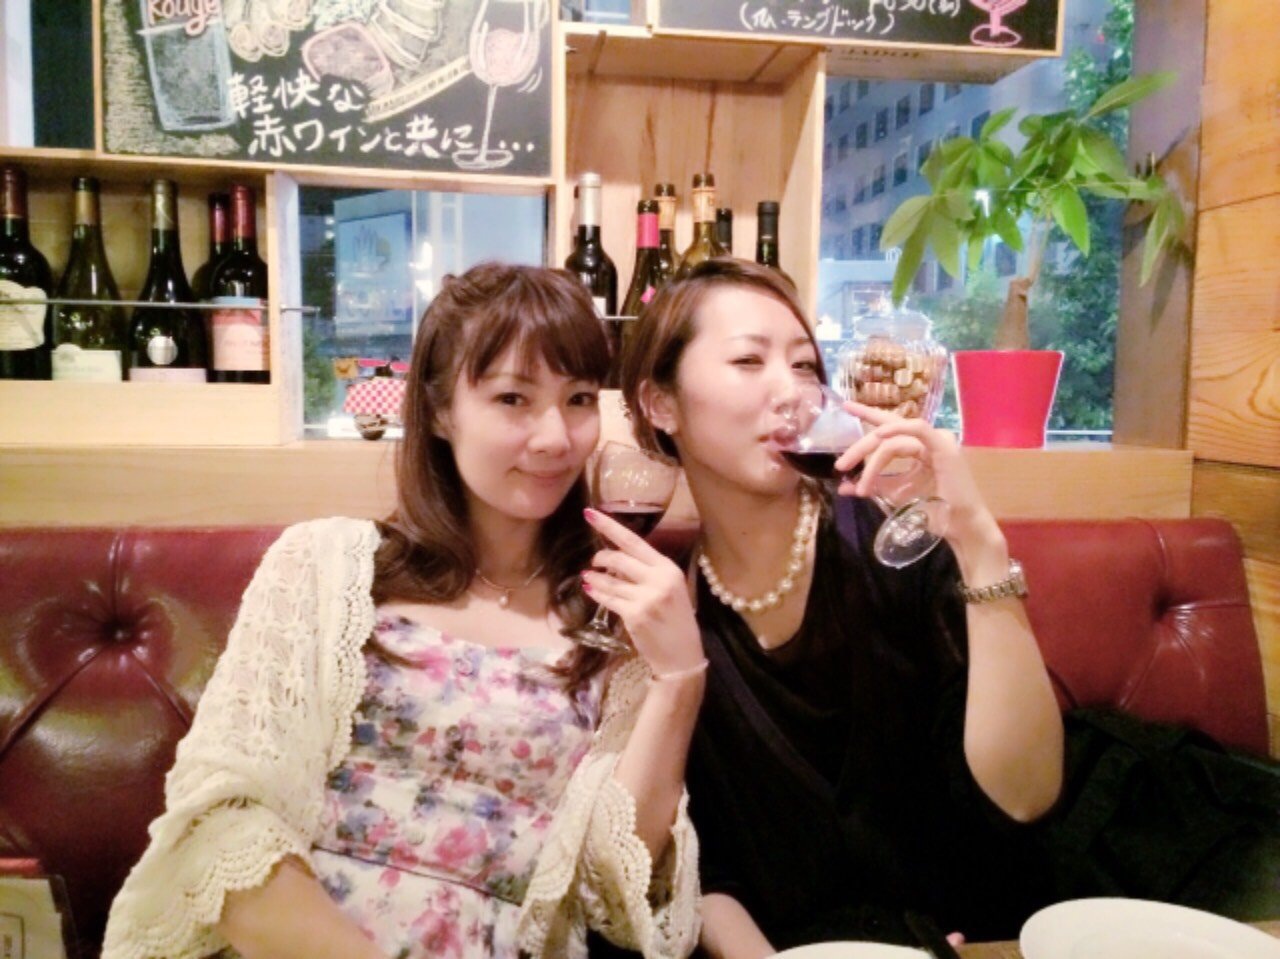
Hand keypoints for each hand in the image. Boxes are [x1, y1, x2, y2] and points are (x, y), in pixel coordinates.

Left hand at [581, 508, 703, 674]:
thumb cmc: (677, 621)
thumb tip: (617, 558)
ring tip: (587, 576)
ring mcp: (647, 598)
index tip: (589, 513)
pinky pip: (608, 599)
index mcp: (668, 568)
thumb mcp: (670, 590)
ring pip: (610, 580)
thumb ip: (648, 572)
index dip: (609, 526)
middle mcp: (659, 580)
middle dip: (601, 557)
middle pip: (619, 558)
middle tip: (594, 561)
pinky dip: (596, 592)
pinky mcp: (635, 616)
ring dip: (594, 577)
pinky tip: (590, 589)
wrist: (682, 656)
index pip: (634, 541)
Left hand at [832, 401, 999, 554]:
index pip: (890, 425)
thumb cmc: (934, 511)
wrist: (960, 526)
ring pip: (895, 437)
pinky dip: (897, 431)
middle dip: (860, 446)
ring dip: (871, 457)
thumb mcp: (895, 494)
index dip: (868, 415)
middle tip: (840, 465)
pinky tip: (880, 436)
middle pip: (887, 431)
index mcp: (920, 446)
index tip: (846, 407)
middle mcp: (929, 439)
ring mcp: (938, 440)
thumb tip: (844, 487)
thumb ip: (873, 486)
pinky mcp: (944, 446)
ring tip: (856, 476)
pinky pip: (918, 429)